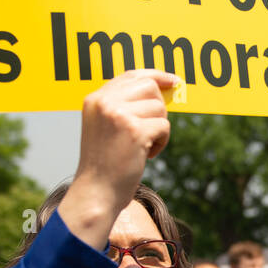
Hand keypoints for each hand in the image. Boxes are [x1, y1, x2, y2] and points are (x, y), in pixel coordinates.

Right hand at [58, 69, 179, 250]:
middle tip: (151, 130)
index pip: (131, 75)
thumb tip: (163, 88)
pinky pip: (164, 125)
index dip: (155, 76)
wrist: (96, 193)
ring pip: (160, 107)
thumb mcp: (106, 128)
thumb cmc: (104, 165)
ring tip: (144, 147)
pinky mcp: (135, 131)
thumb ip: (124, 106)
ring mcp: (119, 115)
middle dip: (159, 107)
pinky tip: (147, 155)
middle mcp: (105, 102)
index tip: (173, 81)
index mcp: (95, 99)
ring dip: (159, 129)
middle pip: (149, 87)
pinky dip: (162, 142)